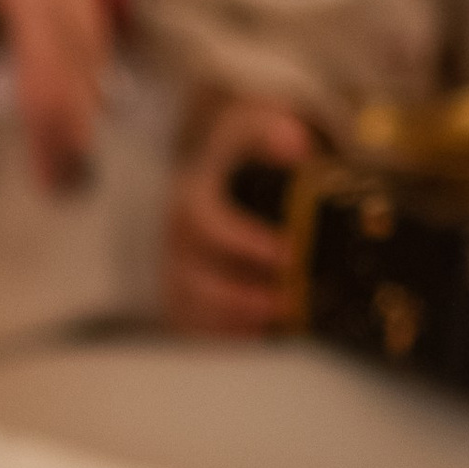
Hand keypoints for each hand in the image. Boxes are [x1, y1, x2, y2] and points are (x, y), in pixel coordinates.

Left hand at [0, 0, 105, 187]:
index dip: (46, 61)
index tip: (42, 119)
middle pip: (71, 31)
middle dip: (69, 105)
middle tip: (62, 176)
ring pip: (84, 42)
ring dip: (80, 110)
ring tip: (68, 178)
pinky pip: (80, 41)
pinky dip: (79, 91)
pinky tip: (71, 143)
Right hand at [163, 95, 315, 333]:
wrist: (222, 176)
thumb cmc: (245, 156)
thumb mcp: (257, 129)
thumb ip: (273, 131)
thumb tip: (293, 142)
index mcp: (191, 200)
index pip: (206, 224)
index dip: (245, 242)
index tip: (289, 254)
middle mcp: (175, 242)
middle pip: (193, 279)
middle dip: (240, 296)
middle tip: (290, 301)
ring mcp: (175, 274)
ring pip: (190, 309)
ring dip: (233, 322)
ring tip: (279, 322)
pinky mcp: (183, 300)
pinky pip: (193, 328)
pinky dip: (223, 338)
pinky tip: (261, 337)